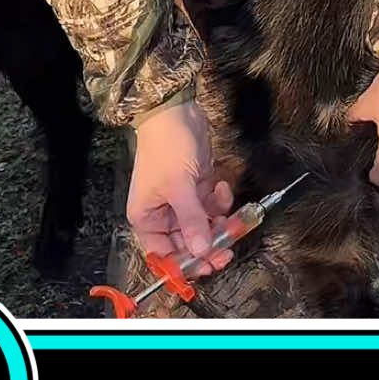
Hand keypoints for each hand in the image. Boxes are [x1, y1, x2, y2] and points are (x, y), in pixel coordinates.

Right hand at [128, 100, 235, 274]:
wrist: (176, 112)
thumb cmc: (167, 148)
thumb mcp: (179, 187)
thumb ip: (192, 221)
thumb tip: (202, 251)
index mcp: (147, 218)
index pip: (164, 254)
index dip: (185, 264)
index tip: (208, 267)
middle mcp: (162, 214)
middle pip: (187, 243)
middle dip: (208, 244)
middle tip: (229, 249)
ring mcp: (181, 201)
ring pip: (203, 225)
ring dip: (218, 222)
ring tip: (231, 216)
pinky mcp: (196, 188)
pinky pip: (211, 206)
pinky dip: (219, 201)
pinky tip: (221, 186)